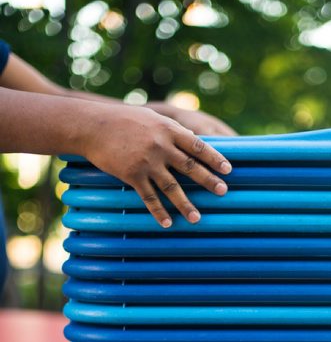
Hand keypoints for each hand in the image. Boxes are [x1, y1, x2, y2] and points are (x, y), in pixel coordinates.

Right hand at [81, 103, 231, 226]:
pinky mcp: (132, 175)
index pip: (198, 145)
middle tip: (223, 193)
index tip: (228, 170)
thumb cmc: (123, 120)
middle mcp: (160, 146)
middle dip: (209, 181)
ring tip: (197, 219)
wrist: (92, 126)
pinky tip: (168, 223)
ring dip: (186, 204)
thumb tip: (194, 139)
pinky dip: (159, 212)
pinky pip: (149, 197)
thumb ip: (172, 131)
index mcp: (167, 130)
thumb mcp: (151, 118)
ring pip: (172, 187)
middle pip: (190, 167)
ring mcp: (146, 162)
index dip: (214, 158)